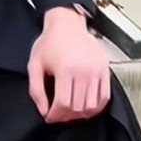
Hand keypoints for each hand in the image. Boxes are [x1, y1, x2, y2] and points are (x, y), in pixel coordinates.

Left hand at [28, 7, 110, 123]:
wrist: (68, 23)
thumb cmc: (50, 42)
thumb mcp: (35, 64)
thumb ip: (36, 89)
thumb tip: (43, 110)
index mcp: (65, 69)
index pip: (63, 104)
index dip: (55, 115)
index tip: (49, 116)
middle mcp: (83, 71)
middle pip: (78, 107)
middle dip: (66, 116)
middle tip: (58, 115)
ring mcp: (96, 71)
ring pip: (92, 106)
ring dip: (80, 114)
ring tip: (70, 112)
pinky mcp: (105, 70)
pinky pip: (105, 97)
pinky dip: (96, 107)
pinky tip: (86, 108)